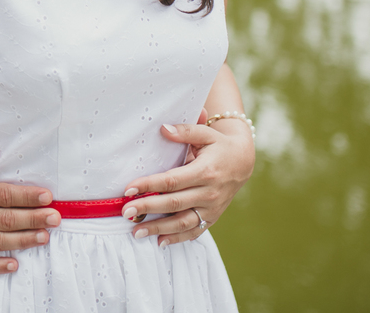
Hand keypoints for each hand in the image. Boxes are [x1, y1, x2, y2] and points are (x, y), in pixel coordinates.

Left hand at [118, 120, 254, 246]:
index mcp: (205, 171)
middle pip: (174, 203)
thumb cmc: (219, 146)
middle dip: (148, 208)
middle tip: (126, 212)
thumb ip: (185, 131)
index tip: (129, 189)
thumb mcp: (206, 133)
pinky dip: (177, 238)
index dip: (150, 185)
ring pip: (183, 222)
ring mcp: (212, 208)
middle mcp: (209, 192)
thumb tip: (163, 129)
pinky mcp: (213, 217)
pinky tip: (160, 241)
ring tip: (136, 232)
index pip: (172, 180)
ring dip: (159, 229)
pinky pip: (194, 231)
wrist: (243, 162)